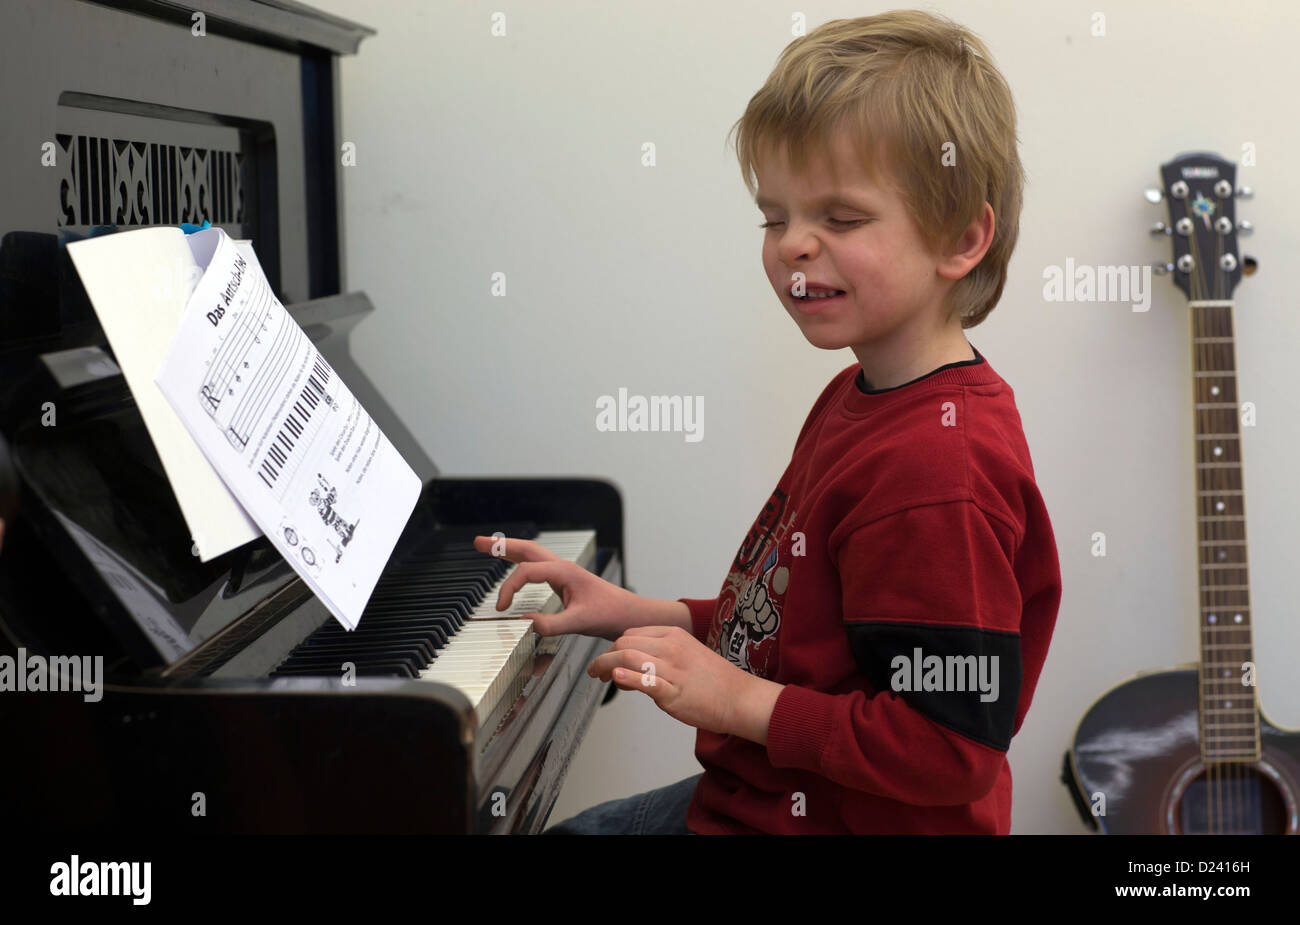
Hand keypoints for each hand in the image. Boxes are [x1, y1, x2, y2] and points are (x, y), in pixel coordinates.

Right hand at [472, 534, 642, 639]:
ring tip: (488, 547)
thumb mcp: (580, 622)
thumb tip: (525, 623)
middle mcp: (563, 567)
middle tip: (478, 542)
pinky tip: (514, 568)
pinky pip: (537, 566)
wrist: (629, 614)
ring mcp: (563, 573)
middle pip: (526, 549)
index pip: (526, 573)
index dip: (509, 589)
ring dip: (509, 550)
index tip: (501, 608)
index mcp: (565, 571)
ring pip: (531, 555)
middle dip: (501, 545)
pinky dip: (521, 562)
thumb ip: (551, 624)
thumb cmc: (611, 614)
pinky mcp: (564, 581)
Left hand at [586, 625, 760, 735]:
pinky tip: (616, 679)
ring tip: (599, 677)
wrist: (740, 698)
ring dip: (605, 666)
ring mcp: (673, 670)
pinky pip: (645, 681)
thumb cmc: (714, 680)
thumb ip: (661, 654)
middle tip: (597, 672)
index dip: (614, 647)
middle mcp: (672, 648)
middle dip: (604, 656)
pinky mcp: (674, 693)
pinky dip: (626, 678)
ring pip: (628, 658)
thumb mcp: (688, 653)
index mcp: (674, 635)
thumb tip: (632, 664)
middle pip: (624, 643)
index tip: (607, 661)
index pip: (631, 634)